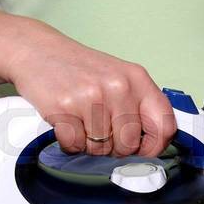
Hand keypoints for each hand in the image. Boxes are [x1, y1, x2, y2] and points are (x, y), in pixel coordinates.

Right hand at [0, 20, 176, 157]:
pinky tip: (68, 124)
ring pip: (101, 149)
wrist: (38, 51)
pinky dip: (70, 143)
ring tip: (82, 121)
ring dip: (90, 145)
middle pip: (128, 145)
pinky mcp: (64, 108)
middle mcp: (118, 86)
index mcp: (138, 79)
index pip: (164, 125)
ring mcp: (91, 97)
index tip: (143, 151)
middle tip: (101, 133)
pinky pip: (75, 146)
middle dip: (115, 148)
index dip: (155, 147)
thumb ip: (139, 106)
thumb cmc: (80, 69)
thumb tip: (152, 146)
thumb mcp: (119, 77)